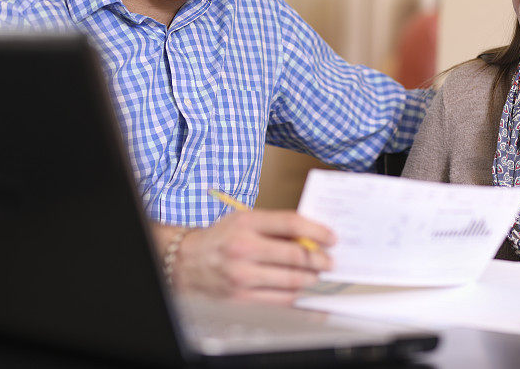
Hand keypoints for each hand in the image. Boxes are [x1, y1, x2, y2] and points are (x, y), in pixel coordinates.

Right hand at [167, 210, 334, 303]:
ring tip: (316, 275)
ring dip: (310, 278)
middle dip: (320, 260)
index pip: (291, 224)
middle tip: (329, 261)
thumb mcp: (245, 220)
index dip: (317, 231)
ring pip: (291, 280)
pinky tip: (300, 289)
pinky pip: (280, 300)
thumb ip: (276, 226)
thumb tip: (312, 236)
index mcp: (246, 223)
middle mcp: (243, 249)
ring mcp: (242, 276)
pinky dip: (296, 295)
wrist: (187, 261)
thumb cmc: (222, 238)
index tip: (332, 238)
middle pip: (296, 255)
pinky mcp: (241, 298)